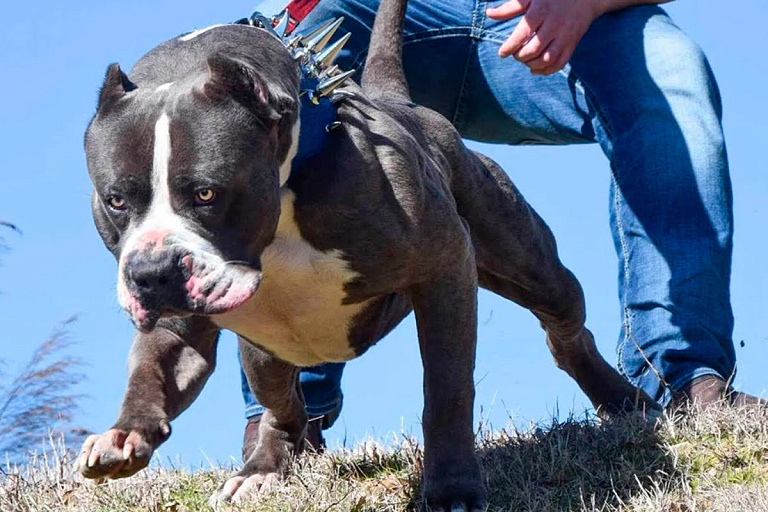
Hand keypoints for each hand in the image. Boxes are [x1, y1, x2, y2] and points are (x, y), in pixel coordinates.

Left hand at [487, 0, 604, 74]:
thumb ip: (510, 8)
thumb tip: (489, 14)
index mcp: (541, 11)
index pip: (523, 33)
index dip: (510, 46)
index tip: (502, 53)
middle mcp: (554, 24)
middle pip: (534, 49)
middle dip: (520, 56)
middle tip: (515, 54)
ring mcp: (565, 36)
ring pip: (547, 59)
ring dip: (532, 65)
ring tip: (525, 61)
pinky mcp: (572, 44)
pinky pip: (560, 63)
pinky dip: (546, 71)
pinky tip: (535, 70)